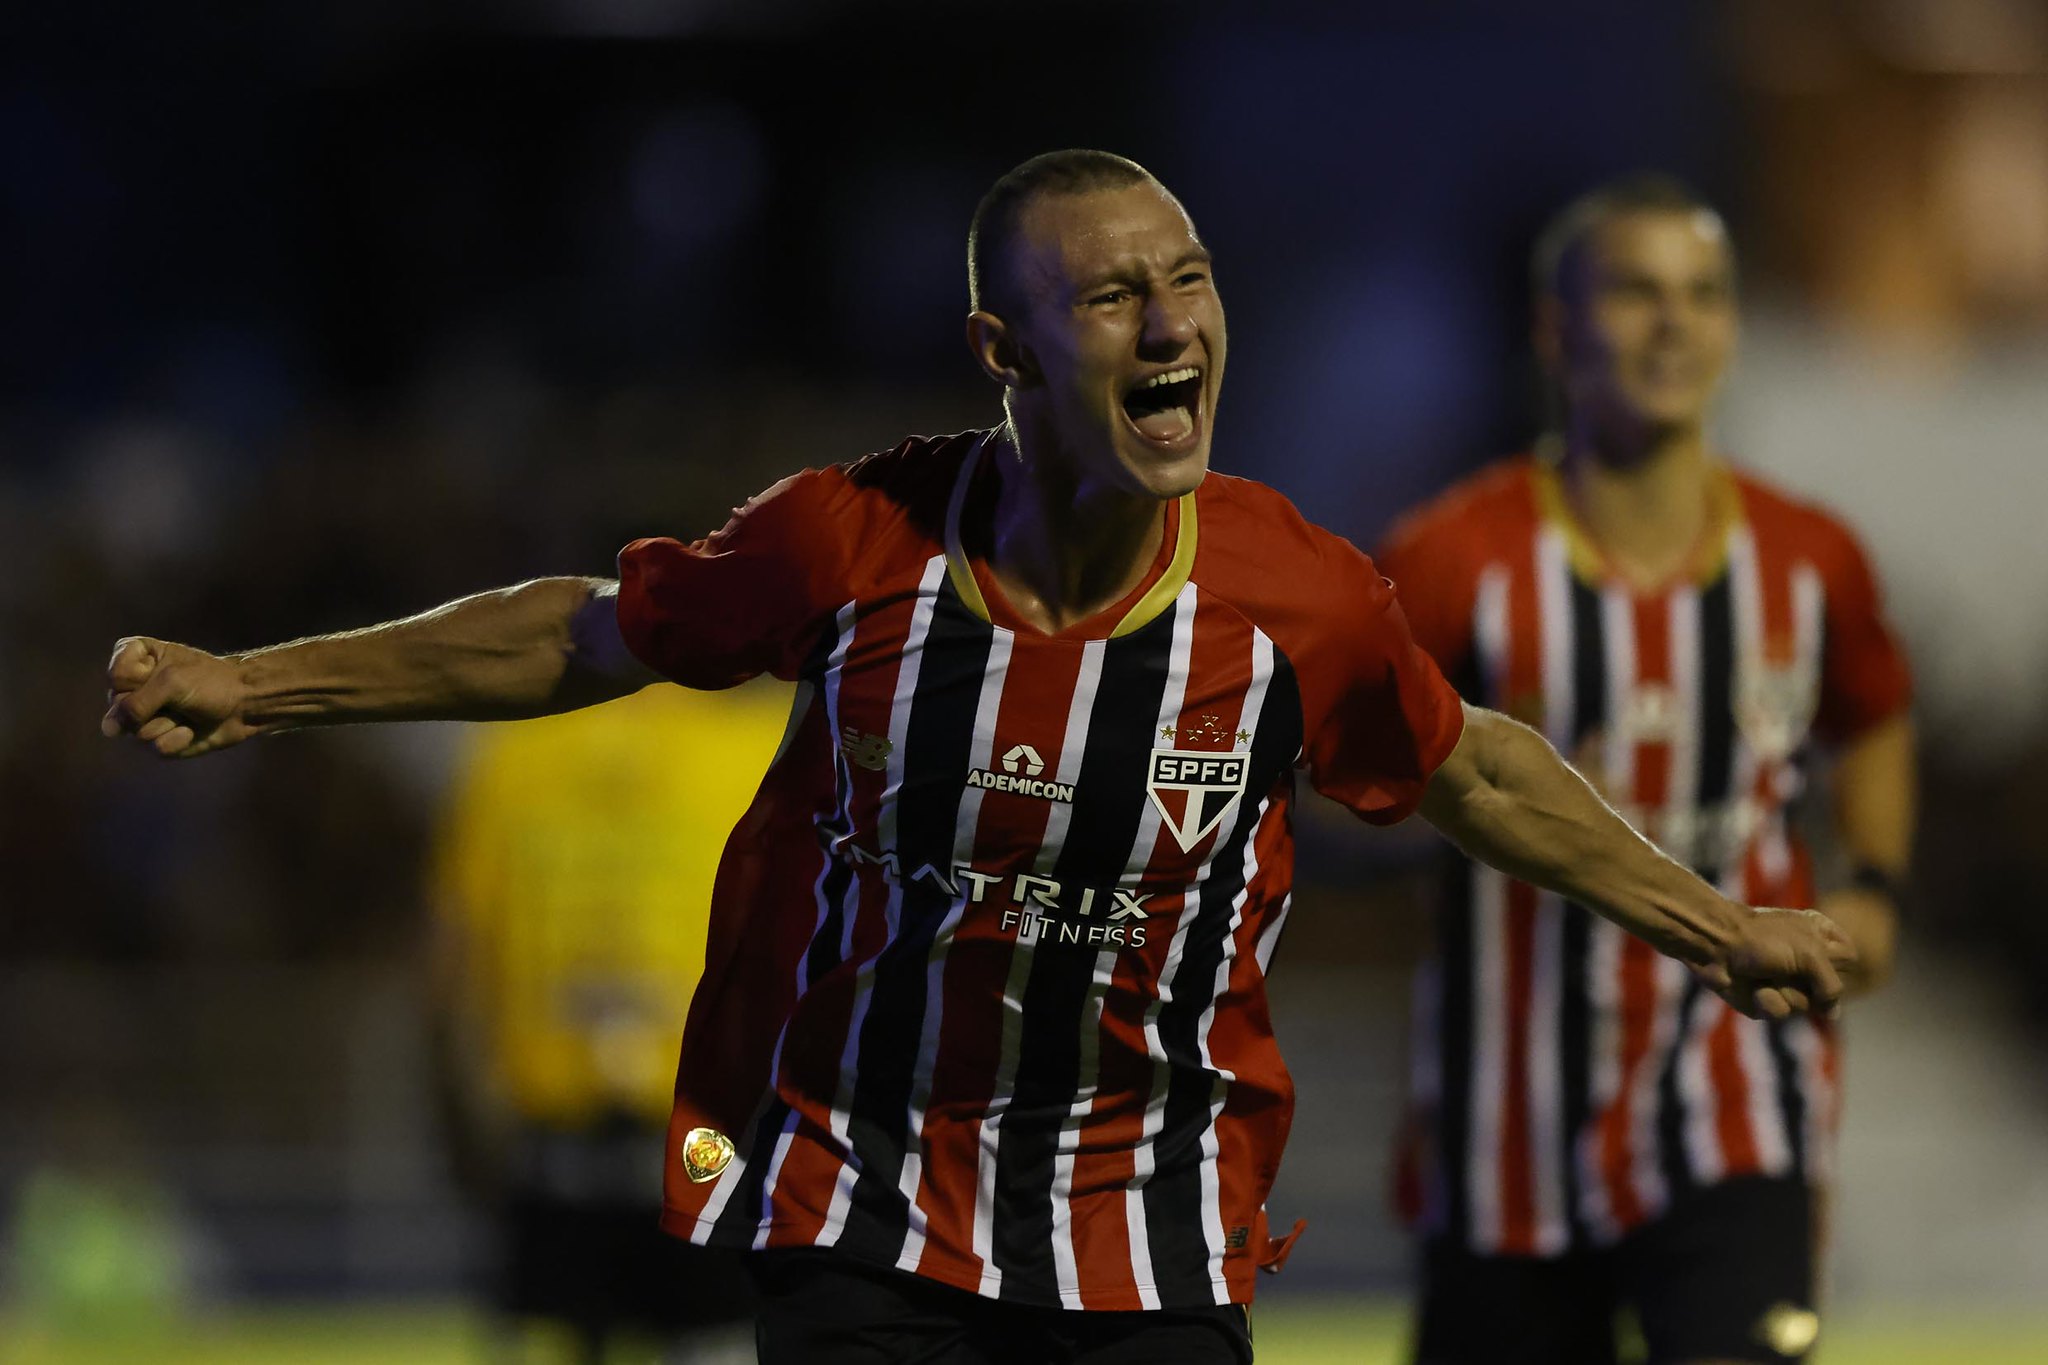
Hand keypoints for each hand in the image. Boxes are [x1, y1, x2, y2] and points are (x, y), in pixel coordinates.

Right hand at [101, 637, 258, 757]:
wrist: (244, 705)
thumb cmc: (211, 682)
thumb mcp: (171, 683)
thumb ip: (134, 704)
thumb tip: (107, 731)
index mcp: (135, 658)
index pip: (115, 676)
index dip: (140, 679)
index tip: (169, 673)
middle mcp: (133, 687)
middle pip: (119, 706)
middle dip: (153, 705)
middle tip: (180, 697)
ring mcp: (142, 714)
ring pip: (134, 731)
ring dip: (167, 723)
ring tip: (186, 713)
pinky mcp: (156, 738)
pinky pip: (153, 747)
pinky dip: (176, 739)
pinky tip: (190, 731)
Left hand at [1694, 907, 1855, 1020]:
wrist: (1714, 946)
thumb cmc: (1762, 939)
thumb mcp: (1810, 953)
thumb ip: (1832, 985)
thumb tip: (1832, 1015)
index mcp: (1819, 937)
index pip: (1850, 958)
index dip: (1837, 961)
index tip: (1815, 950)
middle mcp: (1805, 961)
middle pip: (1830, 989)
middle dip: (1810, 981)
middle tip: (1785, 963)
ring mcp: (1786, 981)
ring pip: (1806, 1005)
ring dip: (1786, 990)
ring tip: (1764, 974)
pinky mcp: (1767, 1000)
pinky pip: (1782, 1012)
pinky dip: (1769, 1001)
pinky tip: (1754, 989)